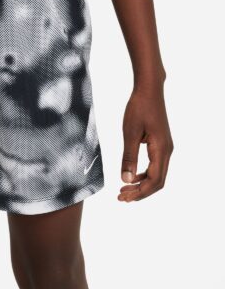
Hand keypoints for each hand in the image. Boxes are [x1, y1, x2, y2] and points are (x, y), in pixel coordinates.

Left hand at [119, 87, 172, 201]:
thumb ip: (128, 157)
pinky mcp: (160, 144)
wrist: (149, 90)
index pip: (154, 180)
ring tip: (124, 190)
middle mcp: (167, 151)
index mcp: (161, 150)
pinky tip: (132, 176)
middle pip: (157, 181)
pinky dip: (144, 174)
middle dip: (140, 192)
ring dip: (142, 184)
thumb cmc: (139, 108)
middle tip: (122, 198)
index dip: (139, 192)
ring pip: (157, 174)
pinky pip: (155, 165)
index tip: (123, 197)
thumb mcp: (130, 133)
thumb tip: (126, 180)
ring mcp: (165, 148)